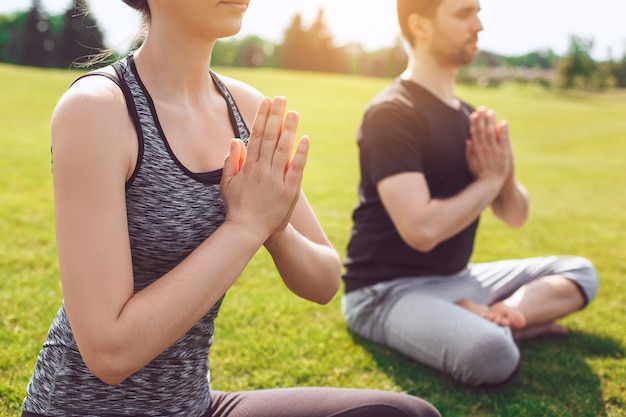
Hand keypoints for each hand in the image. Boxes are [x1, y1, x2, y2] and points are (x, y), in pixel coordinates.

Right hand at [221, 96, 308, 240]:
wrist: (248, 231)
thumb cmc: (237, 207)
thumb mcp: (227, 183)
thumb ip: (231, 161)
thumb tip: (235, 140)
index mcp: (248, 167)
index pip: (256, 135)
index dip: (262, 117)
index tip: (267, 101)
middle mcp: (262, 170)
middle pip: (270, 137)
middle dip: (276, 116)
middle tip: (282, 99)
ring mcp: (276, 181)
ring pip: (283, 149)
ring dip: (289, 129)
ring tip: (294, 112)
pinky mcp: (289, 191)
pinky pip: (296, 169)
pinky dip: (300, 153)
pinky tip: (305, 138)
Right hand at [466, 107, 513, 188]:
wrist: (492, 186)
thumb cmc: (480, 176)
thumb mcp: (471, 165)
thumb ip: (469, 153)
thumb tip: (468, 141)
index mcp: (477, 151)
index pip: (475, 134)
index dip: (474, 123)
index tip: (474, 114)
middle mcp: (486, 149)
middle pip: (483, 131)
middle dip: (482, 119)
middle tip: (482, 108)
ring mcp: (496, 151)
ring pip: (493, 133)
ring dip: (492, 122)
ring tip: (491, 112)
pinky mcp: (505, 154)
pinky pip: (504, 140)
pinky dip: (504, 131)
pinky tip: (503, 122)